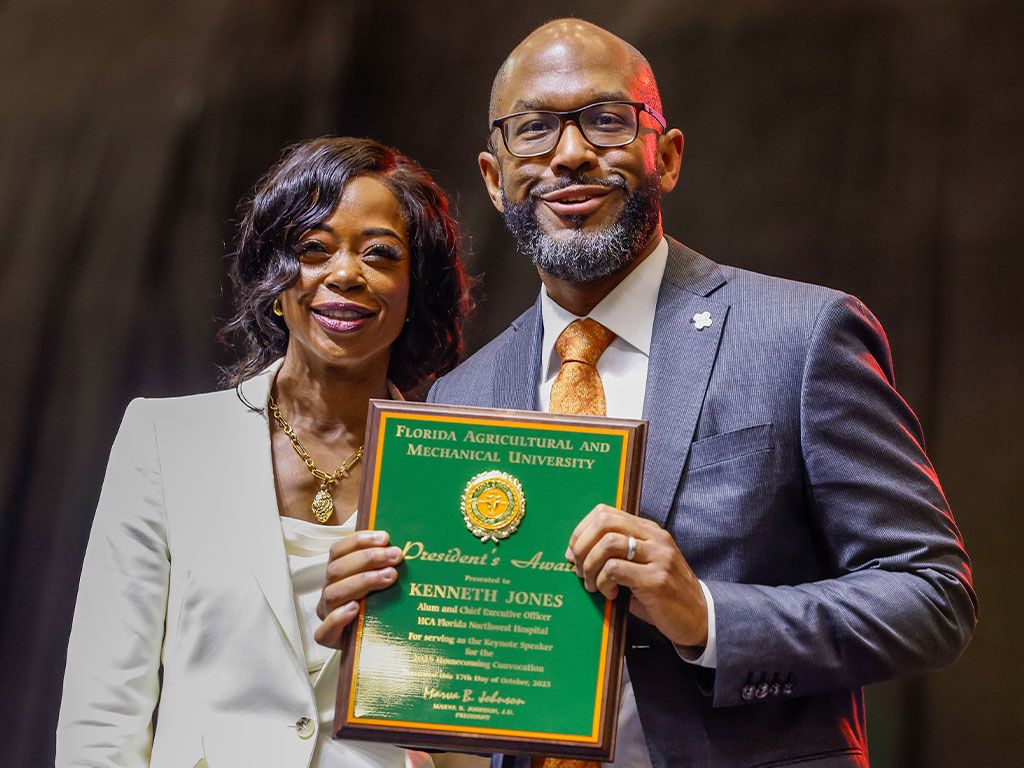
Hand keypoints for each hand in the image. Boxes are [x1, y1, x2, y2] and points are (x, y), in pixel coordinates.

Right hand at [314, 529, 402, 648]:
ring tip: (389, 577)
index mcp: (337, 574)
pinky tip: (356, 608)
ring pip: (333, 594)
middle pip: (336, 569)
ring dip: (362, 581)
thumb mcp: (380, 581)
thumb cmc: (378, 606)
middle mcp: (329, 591)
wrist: (372, 642)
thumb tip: (404, 546)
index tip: (385, 537)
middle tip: (395, 556)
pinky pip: (324, 630)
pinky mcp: (328, 638)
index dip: (359, 541)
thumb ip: (384, 564)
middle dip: (368, 559)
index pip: (339, 550)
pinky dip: (339, 618)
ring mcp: (327, 614)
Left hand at [567, 504, 707, 648]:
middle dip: (582, 547)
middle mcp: (654, 538)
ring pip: (608, 545)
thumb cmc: (663, 595)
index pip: (605, 512)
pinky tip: (611, 594)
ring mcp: (658, 557)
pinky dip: (604, 583)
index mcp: (648, 530)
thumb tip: (576, 555)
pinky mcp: (658, 579)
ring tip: (594, 585)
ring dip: (591, 567)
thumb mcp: (640, 566)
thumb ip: (616, 555)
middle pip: (604, 523)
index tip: (574, 553)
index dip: (581, 531)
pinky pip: (616, 570)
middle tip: (580, 571)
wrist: (700, 618)